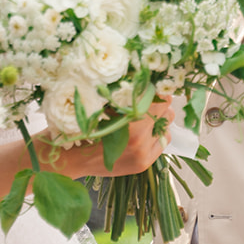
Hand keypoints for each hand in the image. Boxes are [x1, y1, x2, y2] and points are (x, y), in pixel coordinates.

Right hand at [41, 100, 172, 179]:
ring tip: (147, 120)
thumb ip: (125, 97)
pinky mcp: (144, 163)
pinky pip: (162, 143)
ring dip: (160, 122)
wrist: (76, 158)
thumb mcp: (104, 106)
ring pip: (167, 129)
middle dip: (160, 106)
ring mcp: (143, 153)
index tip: (156, 87)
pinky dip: (157, 137)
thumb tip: (145, 80)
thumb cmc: (87, 128)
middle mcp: (140, 139)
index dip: (158, 91)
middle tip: (151, 102)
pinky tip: (145, 135)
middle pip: (167, 113)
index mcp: (129, 121)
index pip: (158, 99)